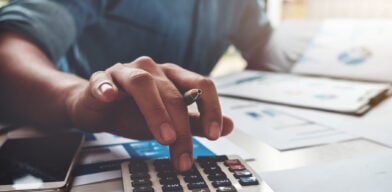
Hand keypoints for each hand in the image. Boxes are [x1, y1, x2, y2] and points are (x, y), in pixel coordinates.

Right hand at [66, 56, 232, 170]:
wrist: (98, 108)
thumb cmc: (135, 112)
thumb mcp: (170, 121)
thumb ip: (197, 123)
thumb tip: (230, 126)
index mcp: (173, 76)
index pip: (201, 85)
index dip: (211, 108)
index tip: (215, 134)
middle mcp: (153, 70)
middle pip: (173, 93)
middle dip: (182, 128)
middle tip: (184, 155)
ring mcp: (125, 72)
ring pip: (143, 84)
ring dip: (156, 111)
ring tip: (164, 137)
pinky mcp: (100, 80)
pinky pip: (103, 81)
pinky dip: (107, 87)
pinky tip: (110, 96)